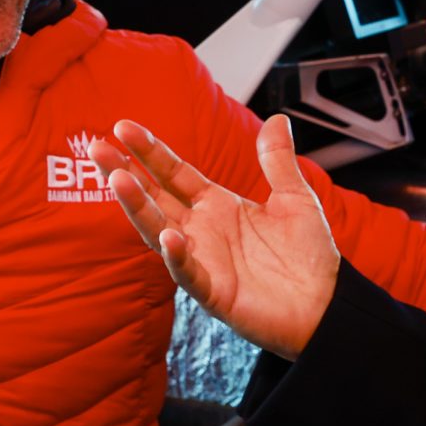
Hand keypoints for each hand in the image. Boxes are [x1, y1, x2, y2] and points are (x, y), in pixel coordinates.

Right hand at [93, 115, 340, 359]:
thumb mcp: (295, 198)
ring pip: (159, 231)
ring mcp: (203, 262)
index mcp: (216, 206)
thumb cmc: (310, 257)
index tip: (122, 127)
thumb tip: (276, 119)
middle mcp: (202, 232)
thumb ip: (278, 161)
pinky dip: (177, 256)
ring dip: (137, 207)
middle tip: (97, 148)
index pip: (173, 173)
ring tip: (117, 180)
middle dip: (125, 173)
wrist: (328, 305)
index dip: (149, 151)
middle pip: (154, 198)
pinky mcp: (214, 293)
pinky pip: (188, 273)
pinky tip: (170, 235)